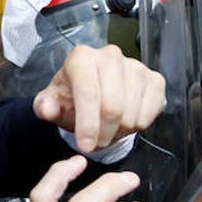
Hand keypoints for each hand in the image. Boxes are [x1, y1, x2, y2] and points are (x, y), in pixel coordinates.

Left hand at [33, 44, 165, 151]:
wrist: (94, 91)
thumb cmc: (71, 97)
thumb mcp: (51, 102)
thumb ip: (46, 107)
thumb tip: (48, 109)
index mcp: (82, 57)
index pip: (88, 93)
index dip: (88, 124)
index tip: (85, 146)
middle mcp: (111, 55)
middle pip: (113, 108)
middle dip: (103, 134)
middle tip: (95, 143)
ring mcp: (136, 67)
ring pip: (132, 115)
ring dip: (119, 133)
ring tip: (107, 130)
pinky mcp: (155, 80)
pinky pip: (149, 115)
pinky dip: (137, 127)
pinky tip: (123, 121)